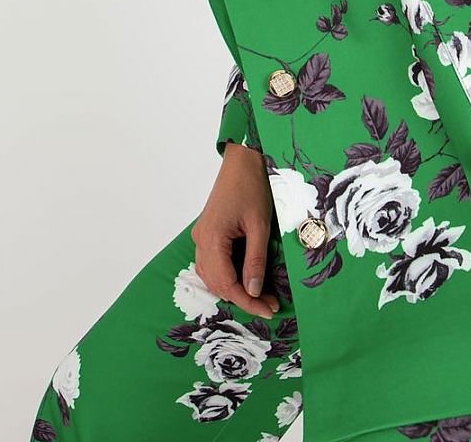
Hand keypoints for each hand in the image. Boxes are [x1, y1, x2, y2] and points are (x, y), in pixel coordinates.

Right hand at [191, 142, 280, 320]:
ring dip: (234, 289)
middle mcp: (201, 240)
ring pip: (212, 276)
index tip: (268, 310)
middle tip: (269, 305)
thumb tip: (255, 291)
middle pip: (216, 283)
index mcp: (211, 238)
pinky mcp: (207, 232)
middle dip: (242, 298)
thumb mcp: (259, 225)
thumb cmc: (252, 186)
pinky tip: (245, 278)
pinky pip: (213, 263)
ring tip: (260, 295)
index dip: (247, 301)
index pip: (226, 283)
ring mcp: (202, 236)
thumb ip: (256, 260)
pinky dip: (227, 275)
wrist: (242, 160)